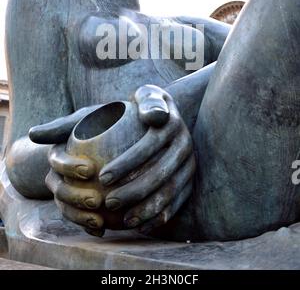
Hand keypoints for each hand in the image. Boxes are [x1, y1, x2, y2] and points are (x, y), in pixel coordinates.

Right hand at [29, 105, 105, 235]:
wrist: (116, 132)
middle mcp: (59, 175)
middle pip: (60, 190)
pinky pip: (80, 218)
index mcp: (58, 154)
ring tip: (99, 221)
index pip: (57, 162)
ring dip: (80, 217)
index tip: (90, 169)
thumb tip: (32, 134)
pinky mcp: (81, 204)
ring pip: (67, 208)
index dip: (69, 167)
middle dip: (75, 197)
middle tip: (97, 200)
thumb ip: (62, 125)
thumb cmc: (99, 121)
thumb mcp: (84, 117)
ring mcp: (69, 191)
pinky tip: (103, 230)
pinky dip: (88, 226)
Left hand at [99, 85, 195, 233]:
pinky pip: (178, 202)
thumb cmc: (145, 106)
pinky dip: (160, 217)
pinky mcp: (191, 180)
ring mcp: (190, 163)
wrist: (168, 116)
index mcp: (172, 122)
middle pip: (161, 172)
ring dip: (147, 209)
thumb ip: (146, 100)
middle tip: (109, 202)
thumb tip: (153, 116)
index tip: (102, 178)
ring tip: (124, 220)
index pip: (150, 144)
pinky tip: (140, 227)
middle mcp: (185, 143)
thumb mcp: (145, 94)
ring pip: (171, 191)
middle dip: (134, 191)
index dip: (128, 162)